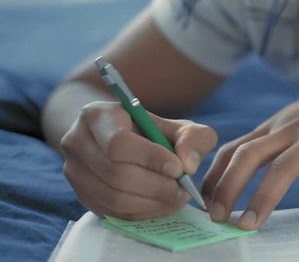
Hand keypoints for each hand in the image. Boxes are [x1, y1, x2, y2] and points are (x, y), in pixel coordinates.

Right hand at [60, 101, 216, 219]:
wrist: (121, 140)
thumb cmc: (152, 131)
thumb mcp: (178, 126)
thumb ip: (193, 139)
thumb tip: (188, 165)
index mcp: (97, 116)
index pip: (119, 142)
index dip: (151, 159)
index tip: (178, 169)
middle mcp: (76, 142)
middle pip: (116, 173)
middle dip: (156, 186)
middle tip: (183, 190)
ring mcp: (74, 171)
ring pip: (113, 198)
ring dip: (152, 203)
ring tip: (176, 197)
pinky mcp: (81, 195)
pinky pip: (112, 213)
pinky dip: (142, 213)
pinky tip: (161, 205)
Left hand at [201, 73, 298, 229]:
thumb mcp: (285, 123)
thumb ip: (262, 145)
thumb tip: (228, 176)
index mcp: (271, 129)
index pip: (233, 150)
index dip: (213, 176)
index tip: (202, 203)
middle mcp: (287, 132)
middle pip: (249, 156)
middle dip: (228, 186)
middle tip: (217, 218)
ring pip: (284, 167)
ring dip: (264, 197)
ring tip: (251, 225)